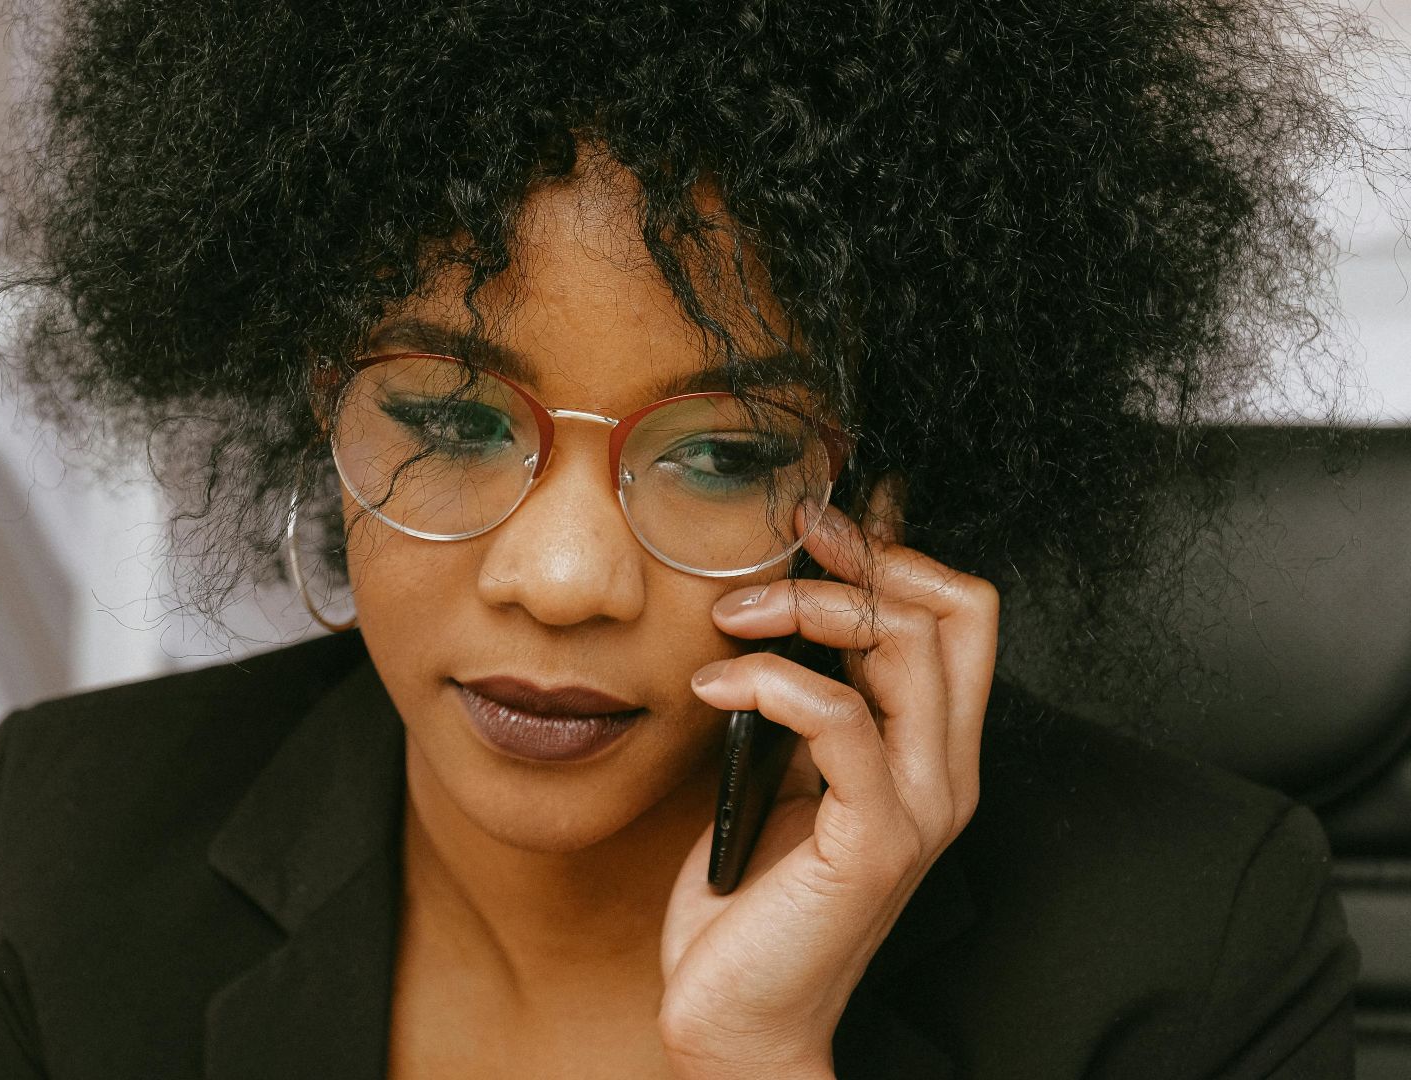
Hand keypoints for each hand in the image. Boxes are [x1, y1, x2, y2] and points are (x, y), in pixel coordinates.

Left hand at [655, 503, 998, 1079]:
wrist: (738, 1017)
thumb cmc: (750, 900)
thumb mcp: (782, 776)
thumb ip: (804, 707)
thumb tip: (779, 611)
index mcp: (930, 752)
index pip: (961, 614)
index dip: (896, 554)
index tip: (815, 529)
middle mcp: (944, 774)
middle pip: (952, 611)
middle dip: (860, 558)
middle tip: (780, 549)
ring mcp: (918, 808)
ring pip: (903, 647)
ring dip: (805, 609)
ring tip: (729, 619)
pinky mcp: (874, 843)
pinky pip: (840, 720)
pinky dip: (770, 682)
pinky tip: (712, 688)